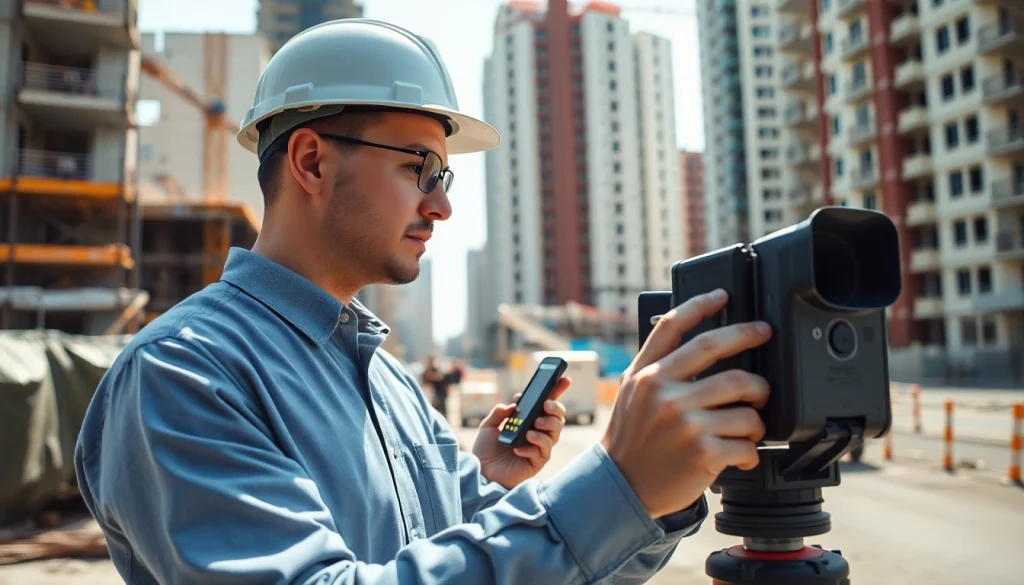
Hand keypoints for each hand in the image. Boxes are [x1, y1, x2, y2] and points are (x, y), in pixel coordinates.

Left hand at [473, 377, 570, 489]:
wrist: (481, 473)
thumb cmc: (485, 450)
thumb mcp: (488, 426)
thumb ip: (499, 412)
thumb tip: (514, 404)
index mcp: (527, 420)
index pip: (546, 403)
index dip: (557, 391)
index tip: (565, 379)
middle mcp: (537, 432)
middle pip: (558, 416)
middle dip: (556, 407)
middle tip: (545, 405)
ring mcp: (539, 447)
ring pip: (556, 431)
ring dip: (548, 424)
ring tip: (533, 425)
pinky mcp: (538, 461)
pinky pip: (545, 450)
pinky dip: (534, 444)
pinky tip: (519, 447)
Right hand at [601, 289, 771, 519]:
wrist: (621, 486)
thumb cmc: (633, 439)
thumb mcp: (633, 393)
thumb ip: (657, 366)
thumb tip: (696, 342)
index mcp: (645, 374)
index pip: (673, 327)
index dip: (700, 304)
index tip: (724, 295)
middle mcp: (662, 391)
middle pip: (719, 351)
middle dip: (750, 339)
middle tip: (765, 338)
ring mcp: (683, 421)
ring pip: (745, 403)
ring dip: (757, 416)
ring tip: (751, 425)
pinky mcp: (702, 451)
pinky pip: (747, 443)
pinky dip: (751, 451)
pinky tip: (741, 455)